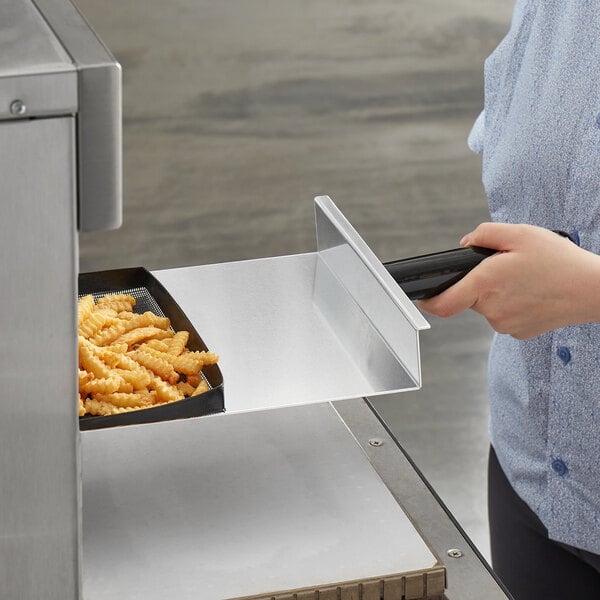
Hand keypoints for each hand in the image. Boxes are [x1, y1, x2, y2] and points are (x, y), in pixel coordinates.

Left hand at [418, 223, 599, 338]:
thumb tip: (464, 244)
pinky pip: (504, 315)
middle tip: (507, 267)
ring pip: (487, 306)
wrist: (594, 290)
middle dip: (480, 282)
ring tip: (525, 279)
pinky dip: (511, 303)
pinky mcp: (519, 332)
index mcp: (486, 284)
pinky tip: (531, 293)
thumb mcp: (520, 233)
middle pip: (469, 297)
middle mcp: (492, 309)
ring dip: (497, 292)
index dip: (427, 300)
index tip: (420, 296)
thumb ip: (484, 234)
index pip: (444, 303)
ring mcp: (505, 324)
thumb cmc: (559, 261)